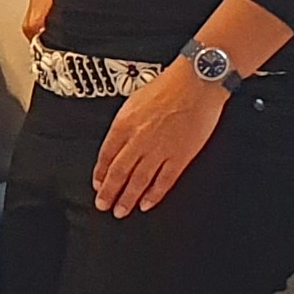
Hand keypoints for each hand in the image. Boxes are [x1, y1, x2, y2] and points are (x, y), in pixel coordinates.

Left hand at [92, 63, 229, 216]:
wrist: (196, 82)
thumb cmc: (168, 86)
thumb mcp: (133, 101)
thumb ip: (124, 124)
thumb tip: (117, 142)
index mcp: (123, 125)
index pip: (106, 156)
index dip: (100, 174)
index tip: (98, 185)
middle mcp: (138, 140)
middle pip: (118, 173)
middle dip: (109, 192)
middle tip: (104, 205)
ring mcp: (159, 150)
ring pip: (139, 181)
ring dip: (128, 198)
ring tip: (121, 210)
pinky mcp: (180, 156)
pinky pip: (164, 181)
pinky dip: (154, 195)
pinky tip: (147, 204)